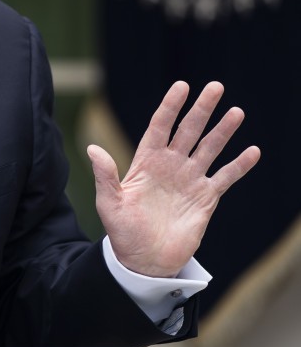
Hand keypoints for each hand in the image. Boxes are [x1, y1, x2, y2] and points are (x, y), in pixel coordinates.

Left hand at [87, 81, 259, 277]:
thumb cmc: (123, 232)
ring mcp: (189, 180)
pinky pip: (225, 177)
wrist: (145, 260)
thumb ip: (105, 176)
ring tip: (236, 112)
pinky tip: (252, 151)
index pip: (160, 126)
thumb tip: (93, 150)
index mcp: (146, 161)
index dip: (170, 106)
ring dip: (223, 131)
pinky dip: (239, 165)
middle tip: (215, 87)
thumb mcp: (109, 203)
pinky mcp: (206, 198)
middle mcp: (170, 165)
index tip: (181, 86)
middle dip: (201, 109)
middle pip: (188, 131)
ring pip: (209, 149)